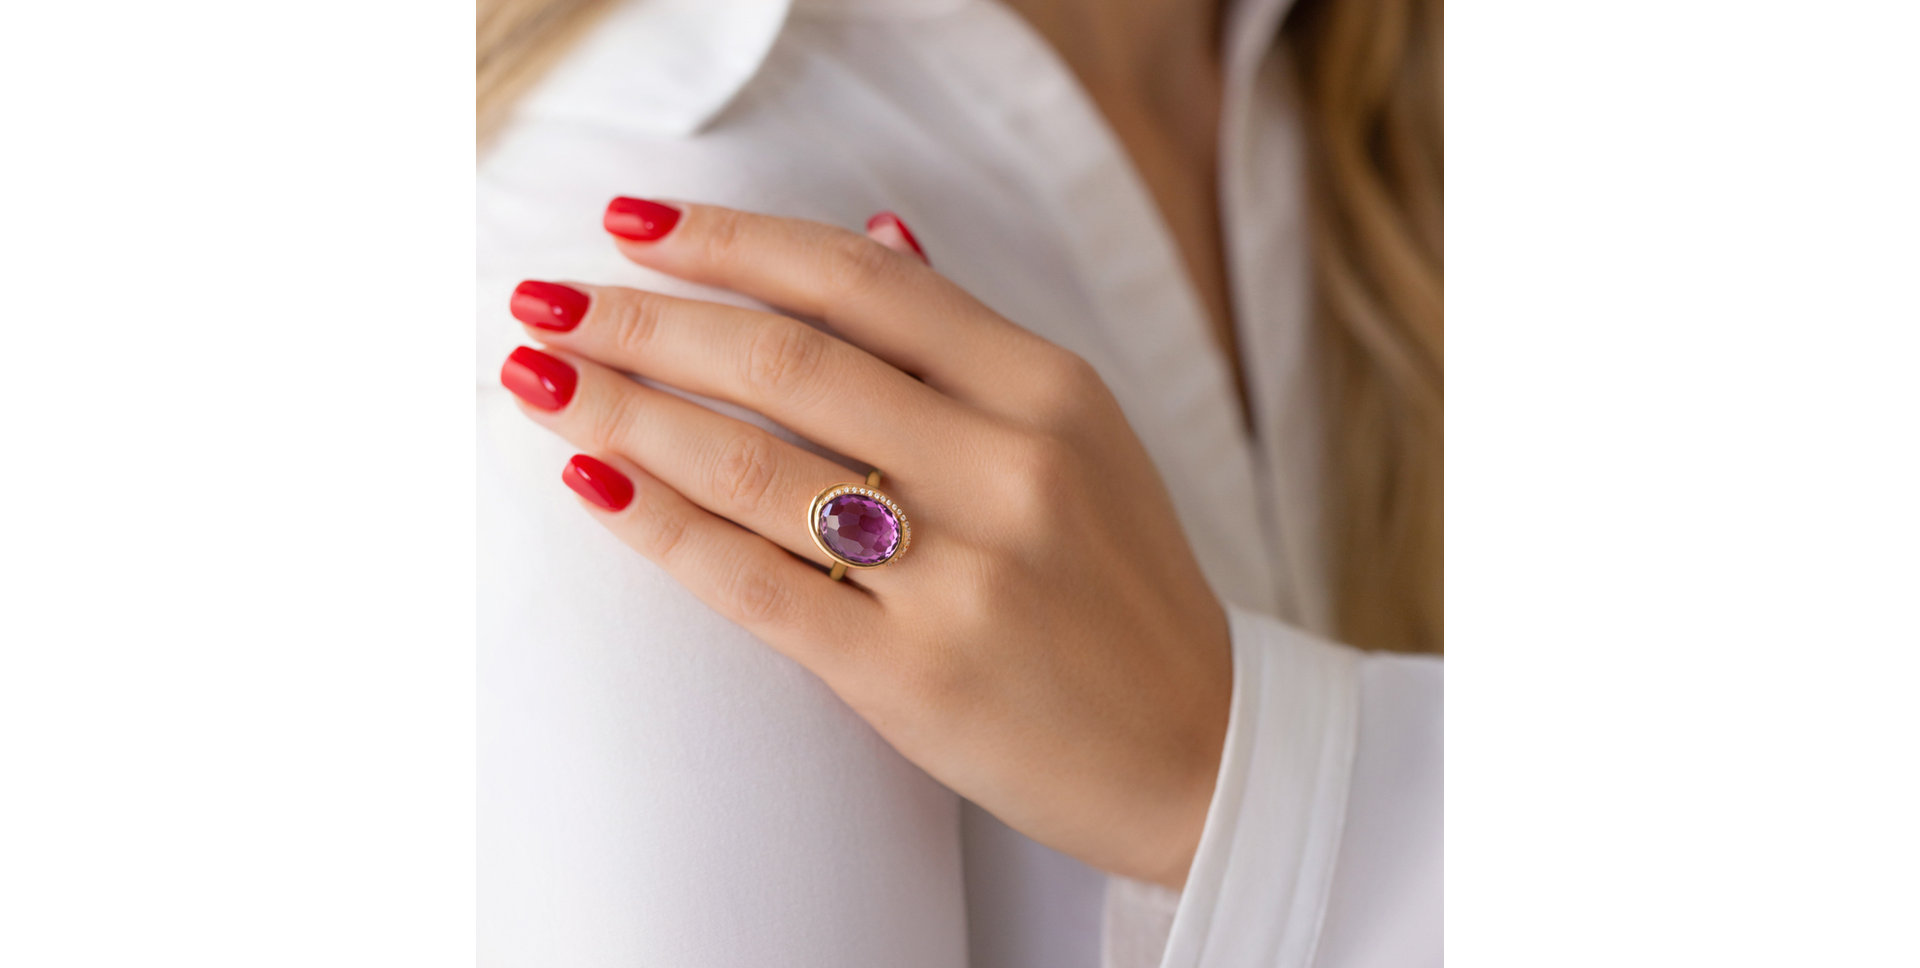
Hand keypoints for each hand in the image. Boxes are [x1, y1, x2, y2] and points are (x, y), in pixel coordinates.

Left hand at [500, 199, 1230, 887]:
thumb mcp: (1083, 436)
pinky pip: (754, 583)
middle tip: (547, 299)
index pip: (858, 279)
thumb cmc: (1121, 586)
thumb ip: (969, 340)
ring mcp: (960, 574)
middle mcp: (1006, 466)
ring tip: (538, 375)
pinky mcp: (911, 675)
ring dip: (623, 409)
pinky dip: (659, 525)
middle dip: (643, 319)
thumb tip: (873, 226)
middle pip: (784, 358)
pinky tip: (591, 481)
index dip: (729, 240)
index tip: (632, 224)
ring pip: (752, 462)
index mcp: (1048, 389)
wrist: (1195, 750)